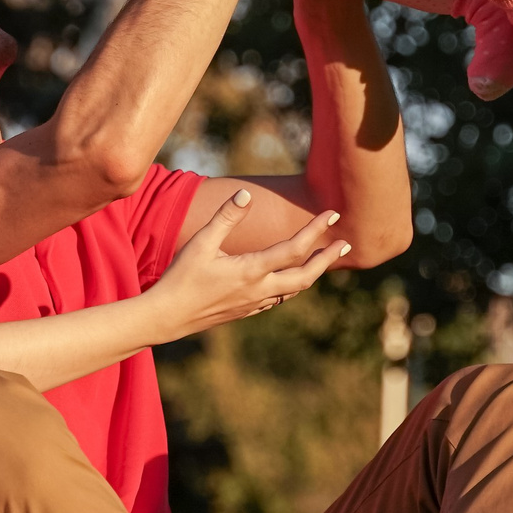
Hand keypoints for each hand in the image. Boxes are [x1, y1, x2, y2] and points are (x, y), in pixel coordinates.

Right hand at [142, 189, 349, 340]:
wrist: (167, 317)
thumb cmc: (181, 277)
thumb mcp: (201, 243)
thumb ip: (226, 218)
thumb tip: (246, 195)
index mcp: (252, 270)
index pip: (294, 249)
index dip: (316, 229)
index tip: (332, 214)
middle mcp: (260, 290)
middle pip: (305, 276)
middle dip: (327, 259)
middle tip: (344, 244)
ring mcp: (254, 304)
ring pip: (294, 290)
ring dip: (311, 273)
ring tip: (322, 259)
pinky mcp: (246, 312)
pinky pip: (278, 299)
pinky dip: (292, 286)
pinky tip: (289, 280)